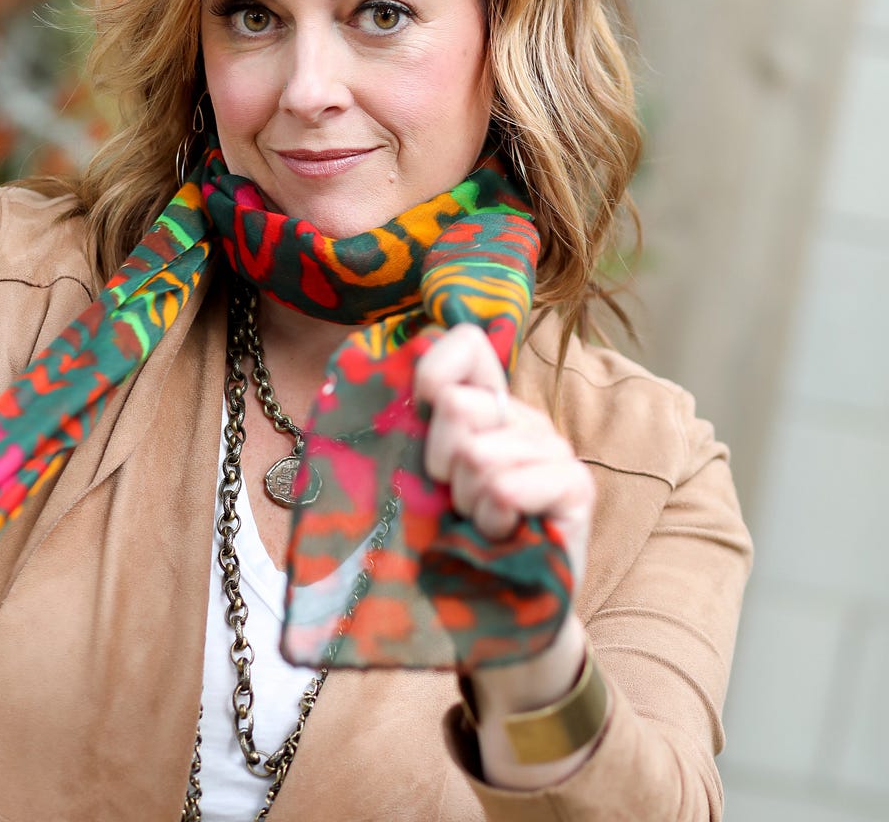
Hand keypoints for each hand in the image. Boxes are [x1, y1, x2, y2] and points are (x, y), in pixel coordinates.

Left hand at [416, 323, 593, 592]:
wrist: (491, 616)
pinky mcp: (577, 487)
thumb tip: (383, 390)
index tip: (419, 418)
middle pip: (456, 405)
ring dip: (466, 503)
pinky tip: (504, 536)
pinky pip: (509, 486)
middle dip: (438, 464)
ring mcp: (554, 448)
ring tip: (479, 524)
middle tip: (453, 500)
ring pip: (478, 454)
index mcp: (483, 405)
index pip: (465, 343)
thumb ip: (404, 429)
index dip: (430, 374)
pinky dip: (492, 520)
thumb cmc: (444, 543)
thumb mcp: (413, 478)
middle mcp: (522, 417)